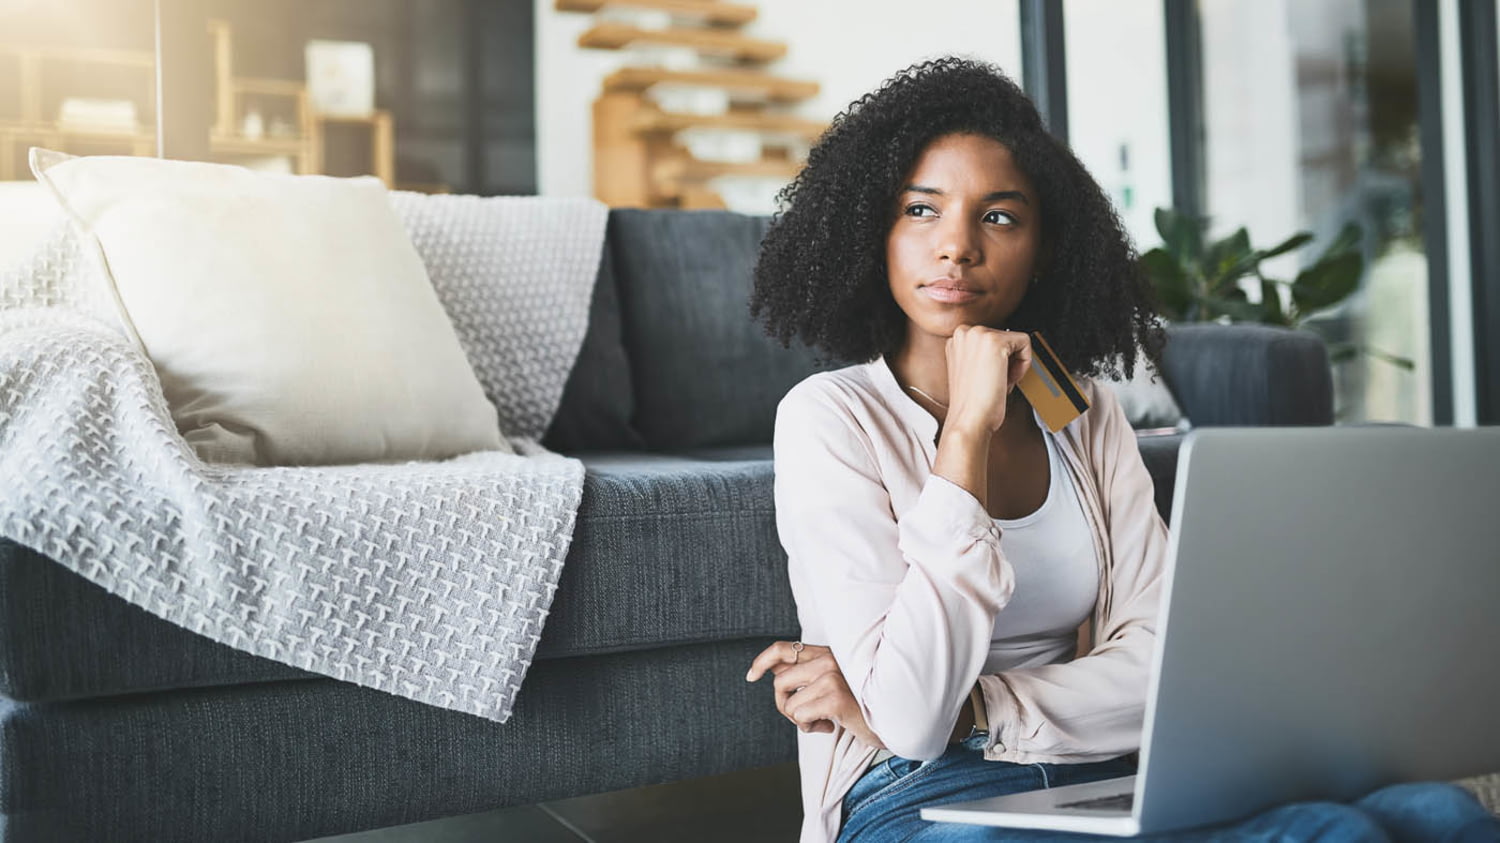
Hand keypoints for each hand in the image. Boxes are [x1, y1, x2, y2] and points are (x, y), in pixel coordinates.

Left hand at [746, 641, 885, 748]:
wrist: (894, 719)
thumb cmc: (862, 704)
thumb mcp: (833, 684)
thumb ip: (806, 675)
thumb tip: (771, 671)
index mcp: (828, 653)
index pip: (783, 648)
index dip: (761, 662)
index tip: (751, 676)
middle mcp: (829, 659)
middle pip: (779, 682)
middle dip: (784, 704)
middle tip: (803, 715)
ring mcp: (832, 676)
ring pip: (788, 703)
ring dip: (799, 720)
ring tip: (822, 720)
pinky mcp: (835, 697)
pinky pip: (800, 716)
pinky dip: (810, 728)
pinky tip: (829, 726)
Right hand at [943, 326, 1032, 433]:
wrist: (969, 420)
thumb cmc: (971, 405)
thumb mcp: (969, 371)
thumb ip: (979, 355)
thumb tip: (1002, 349)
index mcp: (956, 340)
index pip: (991, 339)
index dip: (997, 361)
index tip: (990, 378)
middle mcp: (964, 333)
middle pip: (1004, 337)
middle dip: (1006, 362)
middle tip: (995, 382)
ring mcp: (978, 335)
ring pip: (1015, 340)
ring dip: (1013, 364)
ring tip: (999, 382)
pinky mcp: (995, 341)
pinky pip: (1025, 342)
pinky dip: (1024, 363)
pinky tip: (1008, 379)